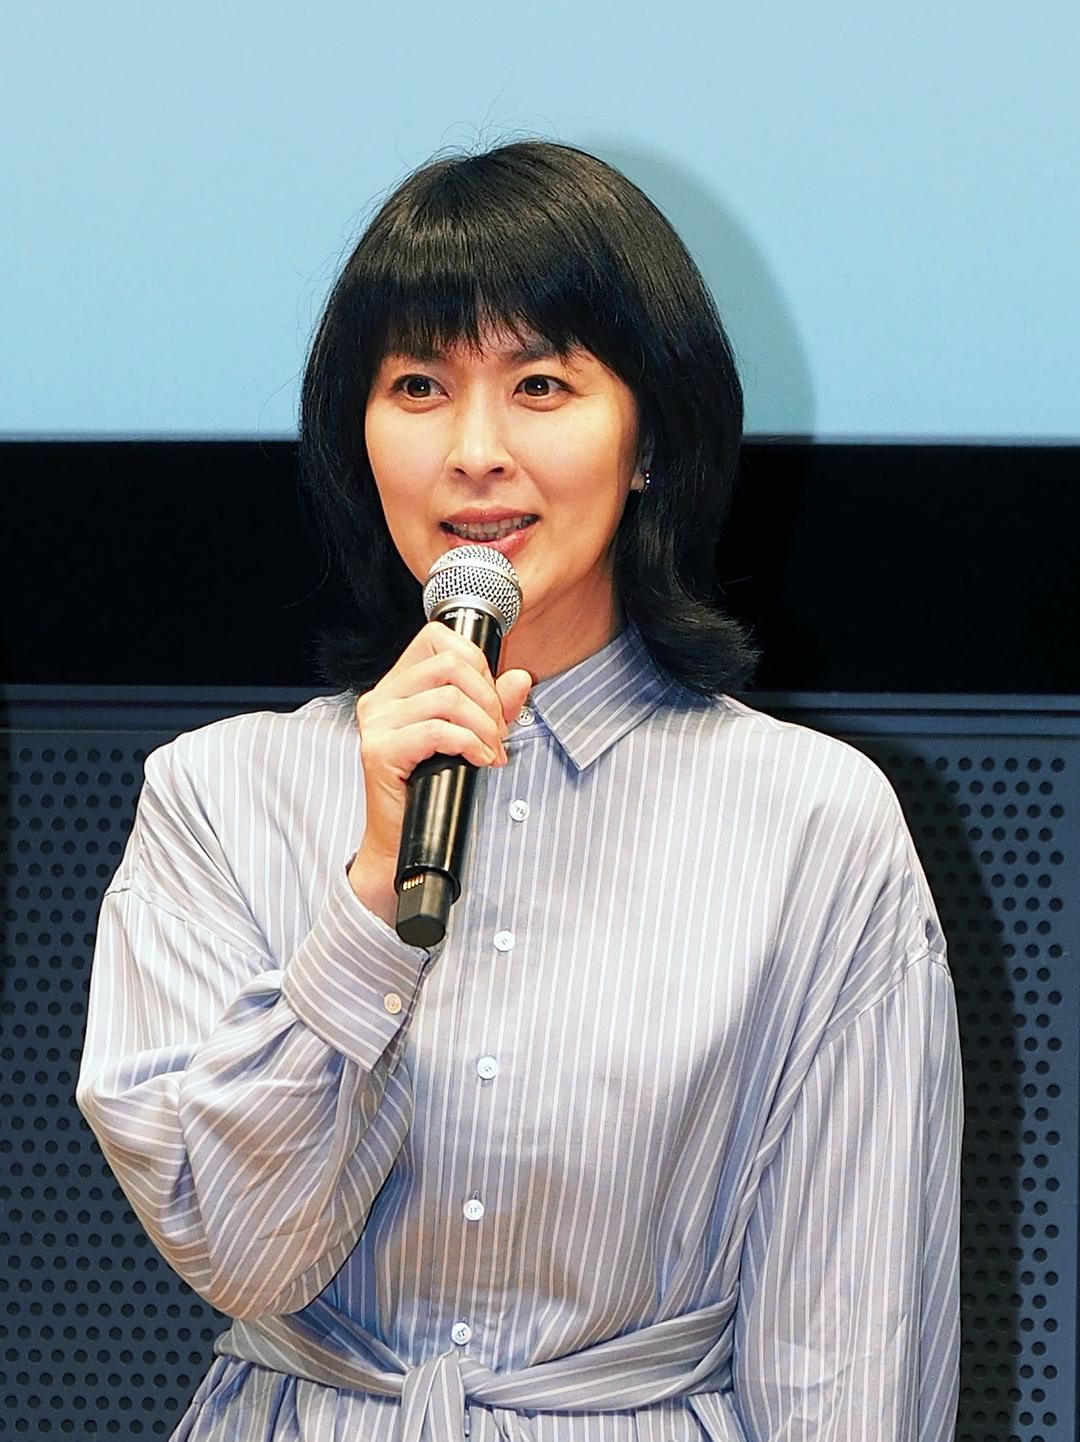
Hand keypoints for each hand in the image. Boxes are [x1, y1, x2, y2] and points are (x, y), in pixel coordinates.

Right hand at [347, 623, 532, 925]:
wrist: (401, 844)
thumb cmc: (433, 789)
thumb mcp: (472, 738)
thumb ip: (495, 706)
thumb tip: (519, 678)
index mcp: (398, 685)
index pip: (438, 638)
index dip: (477, 661)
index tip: (492, 699)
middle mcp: (381, 697)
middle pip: (449, 664)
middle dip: (488, 698)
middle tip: (497, 733)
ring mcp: (376, 723)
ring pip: (447, 698)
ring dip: (483, 726)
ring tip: (490, 751)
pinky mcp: (379, 751)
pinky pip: (436, 730)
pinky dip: (468, 743)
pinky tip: (479, 761)